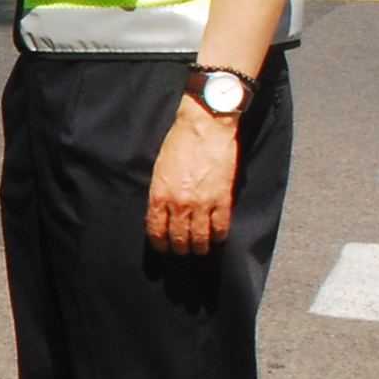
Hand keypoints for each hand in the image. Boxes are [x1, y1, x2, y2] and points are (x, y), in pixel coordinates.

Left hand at [147, 99, 238, 255]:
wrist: (204, 128)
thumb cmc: (179, 144)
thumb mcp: (159, 170)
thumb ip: (160, 193)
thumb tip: (163, 213)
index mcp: (159, 196)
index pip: (156, 230)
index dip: (160, 243)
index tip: (164, 248)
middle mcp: (179, 204)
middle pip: (179, 237)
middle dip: (180, 248)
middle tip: (183, 251)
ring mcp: (202, 203)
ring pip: (200, 236)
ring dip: (200, 246)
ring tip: (201, 249)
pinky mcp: (222, 198)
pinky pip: (221, 226)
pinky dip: (219, 236)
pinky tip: (218, 238)